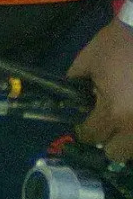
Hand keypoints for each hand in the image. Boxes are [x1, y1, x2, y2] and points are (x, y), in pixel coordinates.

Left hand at [70, 19, 132, 159]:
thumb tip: (71, 98)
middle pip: (116, 153)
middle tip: (104, 123)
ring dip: (126, 138)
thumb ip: (74, 83)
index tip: (82, 123)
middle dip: (106, 140)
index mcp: (114, 112)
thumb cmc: (116, 45)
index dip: (82, 130)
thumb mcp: (86, 62)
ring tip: (121, 118)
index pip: (92, 136)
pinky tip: (131, 113)